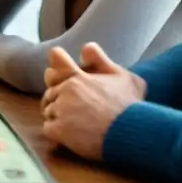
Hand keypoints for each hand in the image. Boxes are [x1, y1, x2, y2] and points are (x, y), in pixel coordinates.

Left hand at [40, 43, 144, 160]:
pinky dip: (56, 133)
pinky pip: (48, 128)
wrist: (133, 134)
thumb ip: (102, 61)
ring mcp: (61, 110)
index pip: (56, 59)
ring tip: (77, 125)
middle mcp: (66, 90)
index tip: (55, 74)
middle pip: (50, 92)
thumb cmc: (131, 106)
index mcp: (78, 77)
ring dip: (58, 117)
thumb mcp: (124, 77)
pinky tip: (71, 137)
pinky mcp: (59, 130)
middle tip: (72, 111)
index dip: (55, 69)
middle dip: (57, 100)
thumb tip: (85, 46)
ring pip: (48, 111)